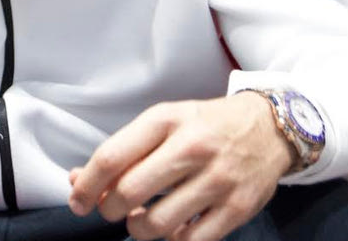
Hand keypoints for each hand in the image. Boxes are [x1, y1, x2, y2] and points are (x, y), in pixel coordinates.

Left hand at [67, 92, 293, 240]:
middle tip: (110, 210)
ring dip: (139, 229)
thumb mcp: (165, 122)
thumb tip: (78, 181)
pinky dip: (174, 240)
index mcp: (166, 119)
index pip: (112, 156)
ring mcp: (218, 179)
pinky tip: (173, 228)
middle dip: (109, 209)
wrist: (269, 127)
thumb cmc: (206, 125)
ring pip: (158, 224)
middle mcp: (192, 147)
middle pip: (130, 192)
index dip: (87, 185)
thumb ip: (124, 150)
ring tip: (141, 220)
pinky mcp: (238, 207)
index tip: (79, 200)